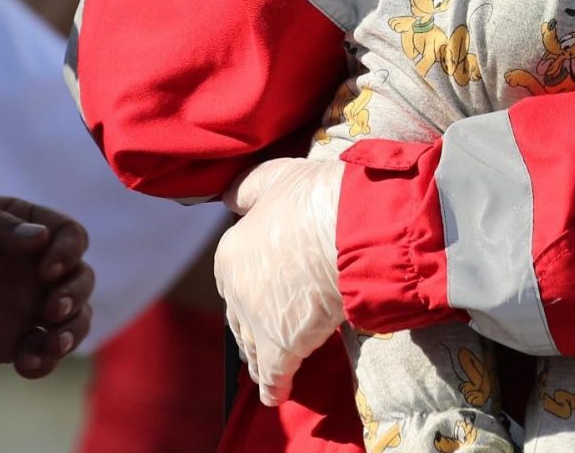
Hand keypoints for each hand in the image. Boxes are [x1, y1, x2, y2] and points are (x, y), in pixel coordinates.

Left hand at [0, 196, 94, 378]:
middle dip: (75, 294)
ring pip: (74, 318)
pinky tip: (28, 365)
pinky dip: (44, 361)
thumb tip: (40, 237)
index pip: (69, 235)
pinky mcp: (11, 341)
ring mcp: (26, 306)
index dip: (68, 251)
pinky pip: (42, 352)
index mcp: (25, 229)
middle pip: (81, 278)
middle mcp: (34, 268)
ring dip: (72, 331)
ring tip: (53, 344)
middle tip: (51, 309)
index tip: (48, 268)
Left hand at [215, 157, 344, 405]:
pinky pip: (273, 376)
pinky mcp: (281, 348)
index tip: (259, 293)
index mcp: (230, 253)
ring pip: (252, 350)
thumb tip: (227, 198)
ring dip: (259, 360)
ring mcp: (257, 322)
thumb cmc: (317, 200)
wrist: (347, 229)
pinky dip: (274, 388)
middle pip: (239, 318)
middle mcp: (236, 291)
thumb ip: (247, 189)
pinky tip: (276, 396)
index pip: (231, 279)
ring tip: (267, 368)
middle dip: (250, 328)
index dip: (247, 288)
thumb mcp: (275, 178)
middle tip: (264, 334)